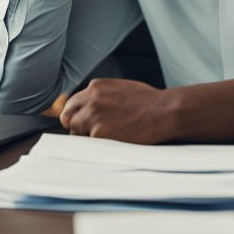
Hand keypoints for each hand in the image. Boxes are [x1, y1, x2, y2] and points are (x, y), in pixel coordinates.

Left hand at [59, 78, 174, 143]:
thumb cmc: (150, 102)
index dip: (76, 114)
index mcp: (96, 86)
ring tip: (105, 139)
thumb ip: (103, 96)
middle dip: (74, 125)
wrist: (164, 112)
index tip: (79, 121)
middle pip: (68, 116)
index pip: (72, 102)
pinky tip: (111, 143)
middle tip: (84, 134)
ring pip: (76, 132)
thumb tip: (92, 106)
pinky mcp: (98, 134)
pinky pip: (89, 144)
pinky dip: (97, 146)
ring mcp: (93, 117)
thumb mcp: (121, 89)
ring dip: (86, 137)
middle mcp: (91, 99)